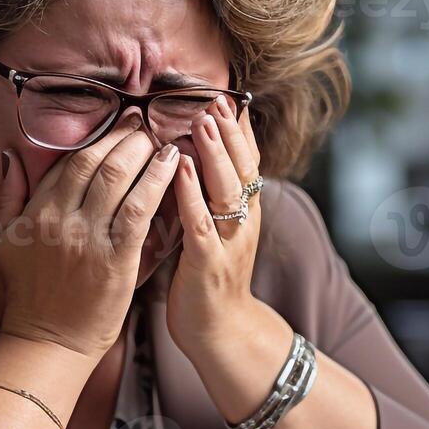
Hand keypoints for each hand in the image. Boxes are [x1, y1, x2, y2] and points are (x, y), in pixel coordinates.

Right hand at [0, 111, 180, 359]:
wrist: (48, 341)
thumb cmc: (30, 294)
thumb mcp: (4, 241)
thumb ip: (7, 195)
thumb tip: (12, 157)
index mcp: (36, 212)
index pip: (70, 161)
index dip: (99, 137)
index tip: (119, 122)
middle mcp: (60, 219)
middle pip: (96, 161)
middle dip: (124, 136)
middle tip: (144, 122)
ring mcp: (88, 238)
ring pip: (118, 179)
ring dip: (143, 152)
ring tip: (162, 139)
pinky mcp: (115, 259)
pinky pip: (139, 210)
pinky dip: (157, 182)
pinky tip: (171, 166)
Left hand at [166, 95, 264, 362]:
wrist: (220, 331)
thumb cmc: (209, 278)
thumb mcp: (217, 229)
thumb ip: (211, 195)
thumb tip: (196, 156)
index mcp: (245, 212)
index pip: (247, 162)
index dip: (240, 131)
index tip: (229, 97)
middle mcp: (243, 222)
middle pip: (242, 168)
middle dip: (230, 132)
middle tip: (216, 99)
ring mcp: (229, 243)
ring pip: (226, 191)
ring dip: (215, 154)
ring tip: (202, 122)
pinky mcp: (208, 264)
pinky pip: (201, 224)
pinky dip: (191, 196)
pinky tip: (180, 172)